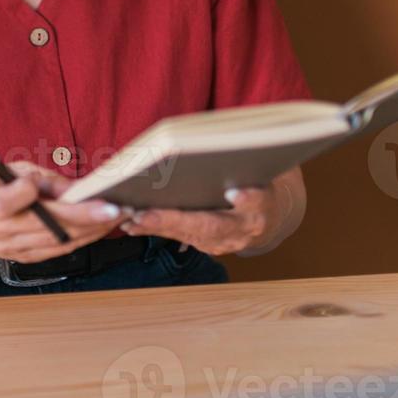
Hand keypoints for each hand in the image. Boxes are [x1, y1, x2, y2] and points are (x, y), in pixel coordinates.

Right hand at [0, 161, 132, 264]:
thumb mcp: (8, 171)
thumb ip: (41, 178)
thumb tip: (77, 188)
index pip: (10, 200)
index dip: (30, 191)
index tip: (51, 182)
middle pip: (47, 226)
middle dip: (86, 217)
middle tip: (116, 207)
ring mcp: (13, 249)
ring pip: (59, 241)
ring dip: (93, 230)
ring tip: (119, 215)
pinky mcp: (27, 259)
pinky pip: (61, 250)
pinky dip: (85, 238)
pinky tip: (102, 227)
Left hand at [118, 170, 303, 256]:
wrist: (267, 217)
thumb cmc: (257, 185)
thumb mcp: (259, 173)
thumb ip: (244, 167)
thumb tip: (218, 152)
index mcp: (262, 206)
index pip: (255, 202)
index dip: (247, 198)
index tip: (233, 193)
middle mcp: (244, 229)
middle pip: (210, 226)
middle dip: (175, 221)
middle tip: (144, 215)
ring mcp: (225, 242)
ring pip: (189, 235)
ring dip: (157, 228)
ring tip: (130, 219)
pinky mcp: (208, 246)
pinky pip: (179, 238)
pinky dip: (155, 231)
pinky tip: (131, 225)